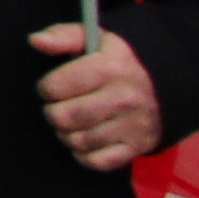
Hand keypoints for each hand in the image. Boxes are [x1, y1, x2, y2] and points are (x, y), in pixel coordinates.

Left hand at [35, 24, 168, 170]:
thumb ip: (62, 36)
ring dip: (67, 134)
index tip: (54, 87)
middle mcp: (124, 98)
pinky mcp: (137, 146)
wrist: (162, 85)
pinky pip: (97, 161)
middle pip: (64, 117)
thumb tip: (36, 41)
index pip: (54, 87)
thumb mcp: (92, 39)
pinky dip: (84, 155)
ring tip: (73, 122)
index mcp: (110, 68)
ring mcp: (133, 125)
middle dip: (54, 113)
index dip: (46, 88)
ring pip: (78, 140)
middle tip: (61, 107)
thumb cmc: (115, 61)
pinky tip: (85, 140)